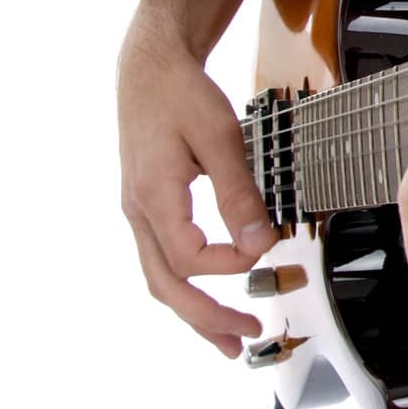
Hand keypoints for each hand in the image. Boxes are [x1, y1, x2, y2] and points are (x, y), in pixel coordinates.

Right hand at [117, 18, 277, 356]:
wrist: (151, 70)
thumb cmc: (181, 96)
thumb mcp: (219, 136)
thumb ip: (238, 192)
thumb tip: (260, 242)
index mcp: (155, 196)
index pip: (189, 256)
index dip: (230, 266)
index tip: (266, 257)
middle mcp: (140, 212)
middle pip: (165, 284)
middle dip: (205, 318)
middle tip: (245, 339)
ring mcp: (140, 213)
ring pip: (160, 279)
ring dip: (194, 313)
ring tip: (229, 339)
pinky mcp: (149, 208)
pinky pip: (163, 261)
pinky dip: (187, 288)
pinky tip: (209, 298)